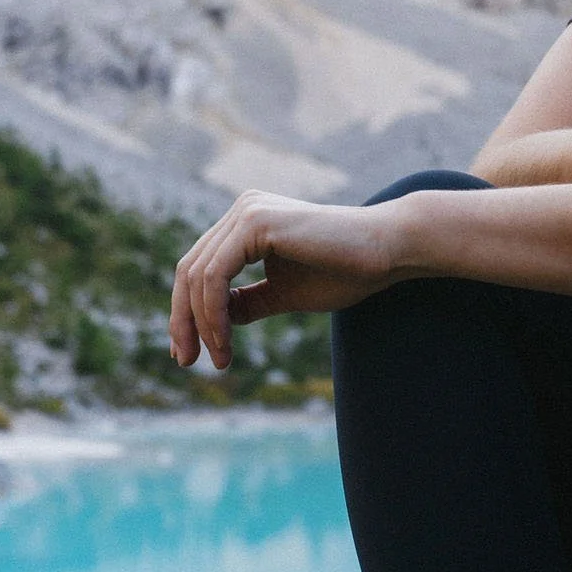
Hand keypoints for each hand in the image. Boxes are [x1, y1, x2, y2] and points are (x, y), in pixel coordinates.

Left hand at [170, 193, 402, 370]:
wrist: (388, 250)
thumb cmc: (345, 270)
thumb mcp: (284, 293)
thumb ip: (247, 302)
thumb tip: (215, 321)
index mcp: (246, 223)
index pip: (198, 268)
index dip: (186, 312)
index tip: (189, 352)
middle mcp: (242, 210)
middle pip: (188, 270)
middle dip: (183, 320)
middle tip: (186, 361)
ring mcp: (247, 212)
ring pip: (198, 275)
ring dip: (202, 324)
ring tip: (219, 359)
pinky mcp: (257, 222)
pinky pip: (216, 274)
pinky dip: (213, 312)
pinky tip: (224, 340)